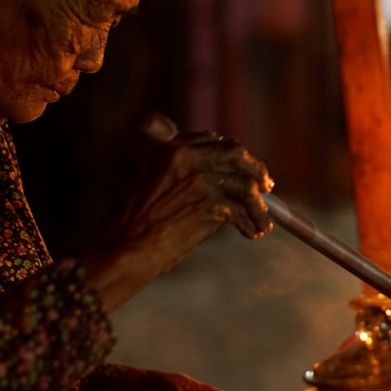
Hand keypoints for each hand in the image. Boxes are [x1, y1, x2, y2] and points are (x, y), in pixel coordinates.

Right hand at [81, 115, 273, 311]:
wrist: (124, 250)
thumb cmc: (133, 225)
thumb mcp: (149, 185)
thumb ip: (181, 174)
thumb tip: (221, 179)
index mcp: (167, 147)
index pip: (210, 140)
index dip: (230, 154)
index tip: (242, 168)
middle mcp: (184, 156)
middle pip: (235, 153)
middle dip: (255, 169)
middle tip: (267, 185)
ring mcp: (199, 178)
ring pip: (245, 185)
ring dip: (259, 206)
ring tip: (263, 223)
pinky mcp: (210, 203)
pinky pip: (241, 211)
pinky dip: (250, 224)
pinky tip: (250, 234)